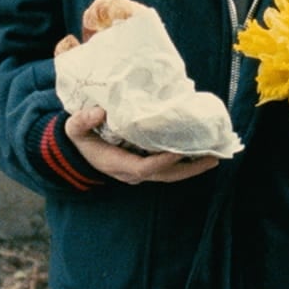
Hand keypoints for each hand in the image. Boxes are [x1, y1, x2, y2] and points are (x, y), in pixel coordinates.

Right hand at [63, 105, 218, 184]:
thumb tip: (99, 112)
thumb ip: (82, 120)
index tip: (178, 151)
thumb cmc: (79, 138)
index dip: (162, 162)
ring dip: (192, 167)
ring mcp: (139, 172)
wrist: (78, 151)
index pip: (144, 168)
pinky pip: (168, 168)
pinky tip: (201, 152)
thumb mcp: (73, 128)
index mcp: (116, 164)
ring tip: (214, 155)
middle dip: (189, 169)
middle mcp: (131, 172)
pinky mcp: (145, 166)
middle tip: (212, 158)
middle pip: (165, 176)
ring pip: (170, 174)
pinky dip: (185, 162)